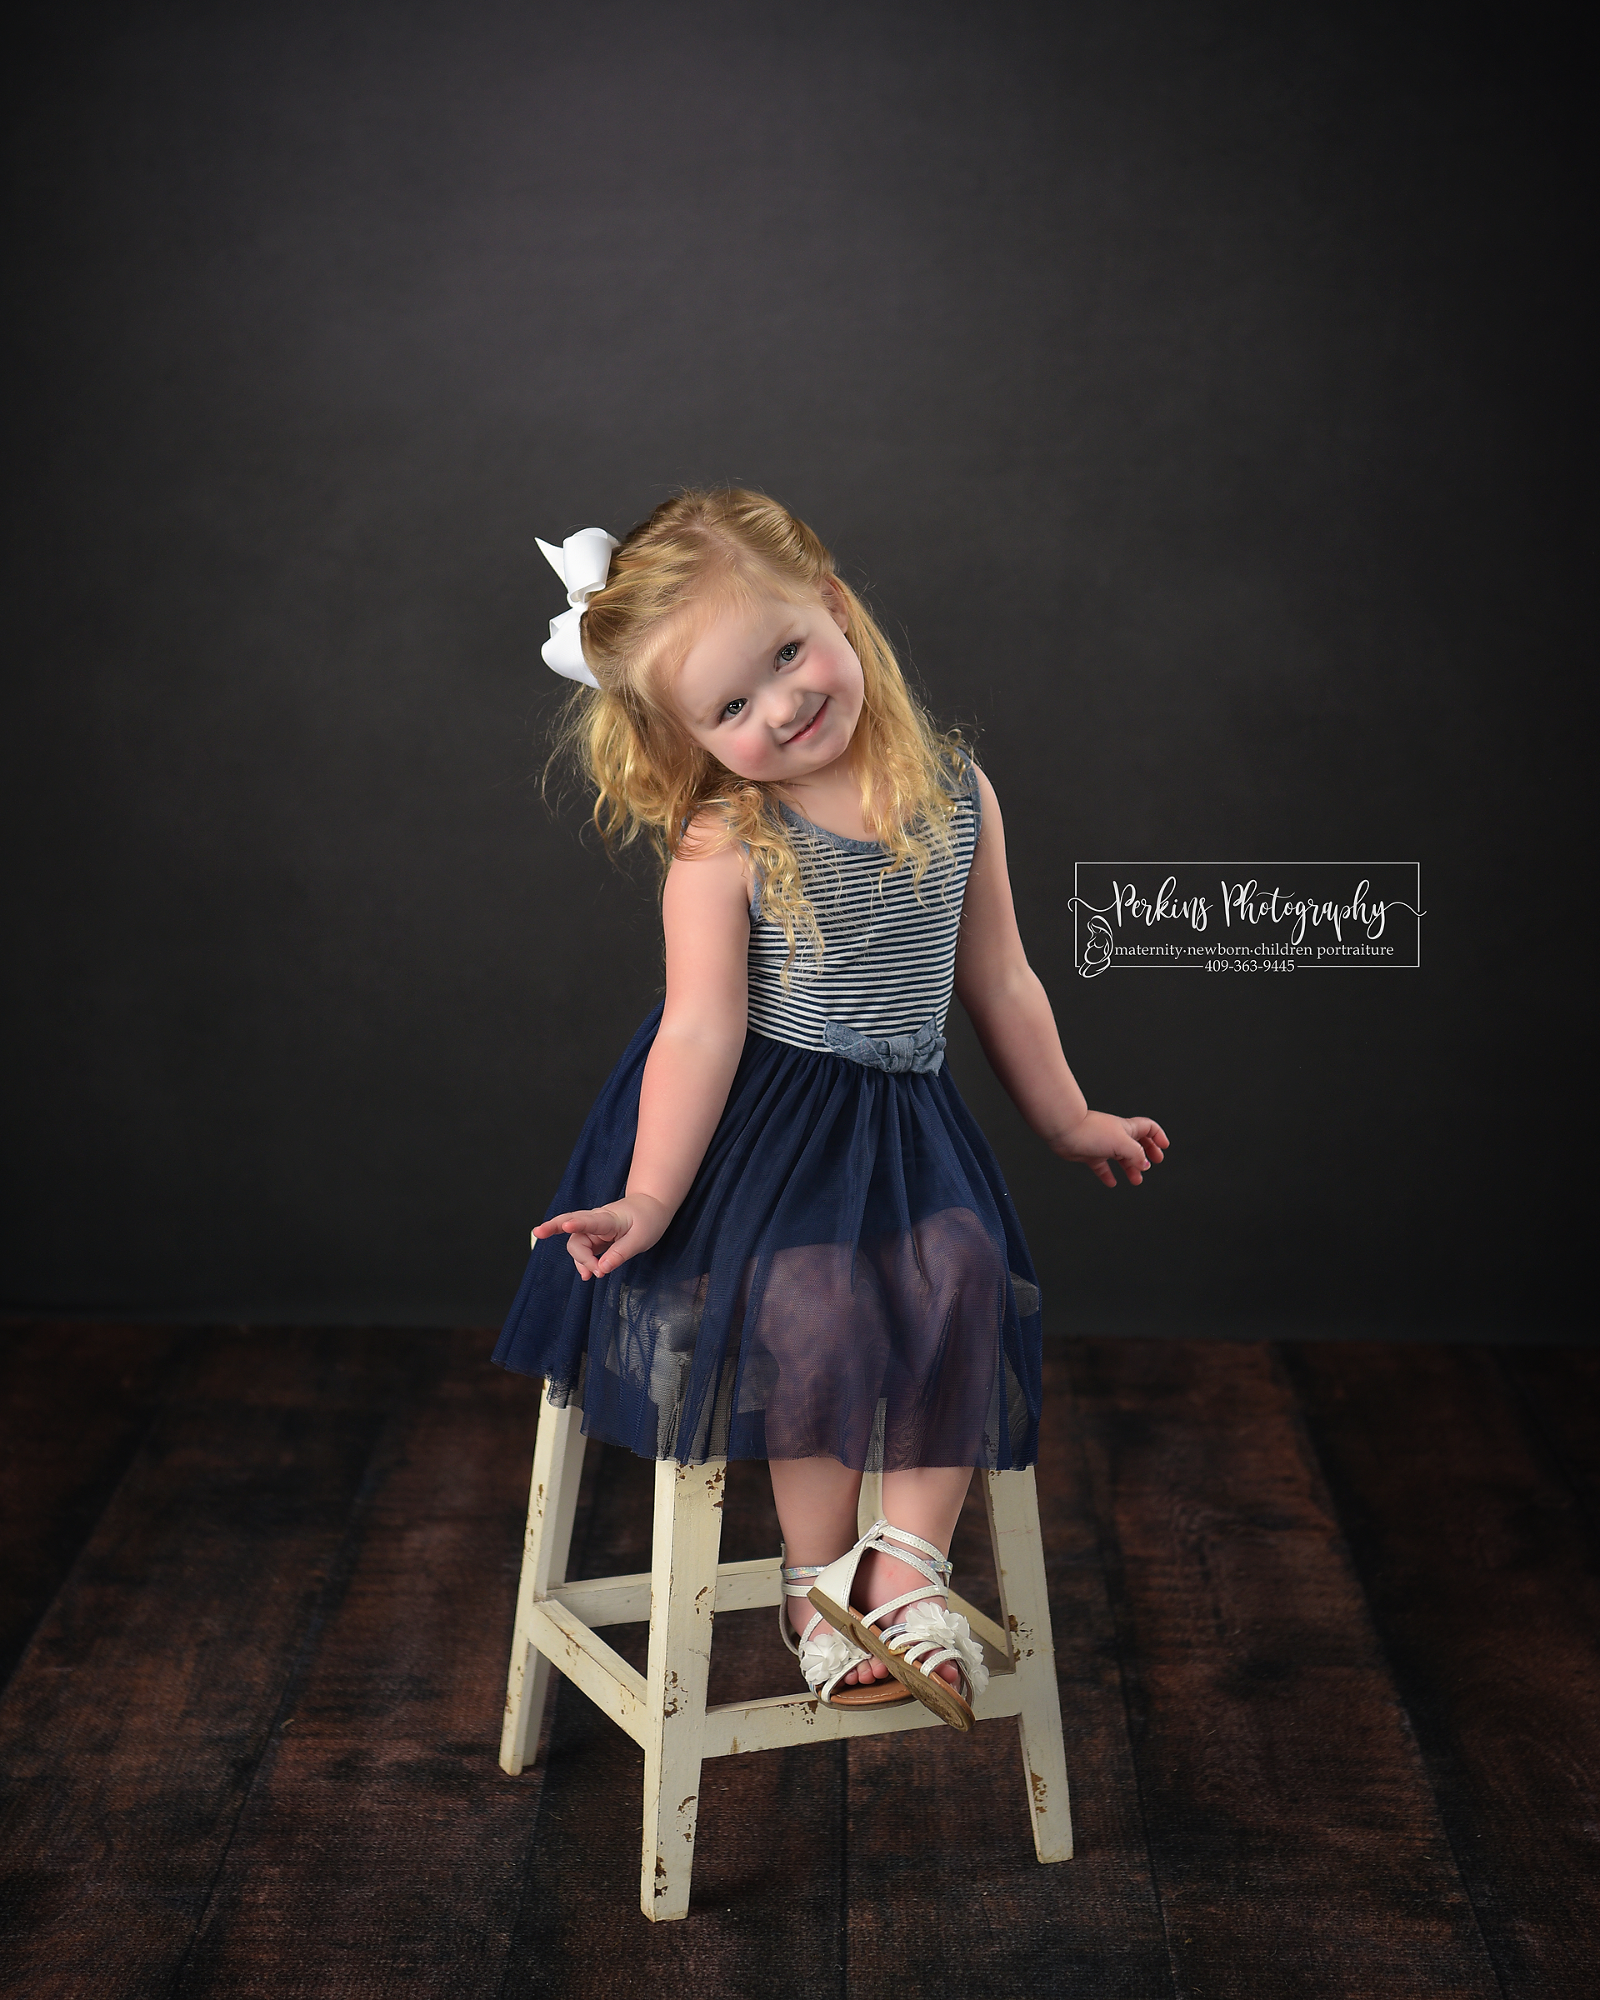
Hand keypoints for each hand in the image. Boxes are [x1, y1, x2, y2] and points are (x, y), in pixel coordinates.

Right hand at [532, 1192, 671, 1279]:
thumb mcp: (640, 1240)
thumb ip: (620, 1254)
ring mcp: (593, 1228)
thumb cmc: (647, 1220)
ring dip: (580, 1260)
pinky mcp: (593, 1236)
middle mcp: (597, 1220)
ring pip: (576, 1243)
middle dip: (553, 1227)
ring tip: (591, 1275)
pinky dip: (583, 1262)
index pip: (591, 1221)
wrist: (650, 1207)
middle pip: (571, 1225)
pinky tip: (587, 1273)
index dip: (577, 1224)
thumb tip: (601, 1270)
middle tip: (538, 1232)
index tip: (566, 1225)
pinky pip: (582, 1249)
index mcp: (610, 1218)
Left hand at [1051, 1111, 1168, 1186]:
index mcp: (1126, 1128)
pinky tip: (1112, 1183)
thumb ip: (1136, 1154)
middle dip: (1146, 1154)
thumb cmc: (1092, 1132)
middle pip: (1136, 1144)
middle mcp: (1115, 1135)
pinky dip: (1108, 1175)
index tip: (1164, 1148)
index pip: (1148, 1128)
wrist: (1064, 1130)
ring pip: (1121, 1158)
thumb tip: (1144, 1165)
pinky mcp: (1090, 1154)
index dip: (1158, 1136)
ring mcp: (1102, 1145)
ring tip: (1136, 1181)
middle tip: (1153, 1164)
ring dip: (1130, 1168)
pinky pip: (1102, 1166)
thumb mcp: (1122, 1143)